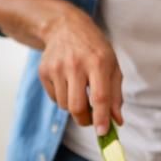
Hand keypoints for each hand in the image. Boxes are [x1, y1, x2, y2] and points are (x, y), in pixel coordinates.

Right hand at [36, 9, 122, 134]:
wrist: (65, 27)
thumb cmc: (94, 49)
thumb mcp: (112, 66)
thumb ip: (116, 95)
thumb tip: (116, 121)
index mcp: (98, 62)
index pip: (100, 97)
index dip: (101, 118)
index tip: (103, 133)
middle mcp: (76, 64)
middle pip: (77, 107)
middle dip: (85, 120)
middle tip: (91, 120)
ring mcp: (57, 67)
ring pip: (65, 105)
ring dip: (74, 107)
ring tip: (80, 91)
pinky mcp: (44, 71)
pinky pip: (54, 98)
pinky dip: (63, 98)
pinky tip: (68, 83)